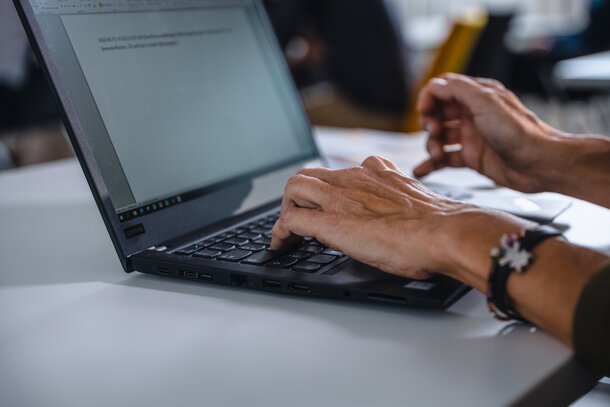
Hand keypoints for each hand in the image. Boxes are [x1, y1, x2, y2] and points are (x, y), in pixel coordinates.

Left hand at [270, 156, 526, 282]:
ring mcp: (339, 197)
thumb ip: (395, 193)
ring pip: (294, 188)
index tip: (320, 206)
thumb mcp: (411, 197)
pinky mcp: (330, 221)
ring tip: (288, 234)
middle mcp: (353, 177)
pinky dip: (281, 231)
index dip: (321, 190)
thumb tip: (394, 207)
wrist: (443, 232)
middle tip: (300, 219)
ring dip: (286, 209)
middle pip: (308, 174)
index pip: (335, 172)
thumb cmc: (437, 224)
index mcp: (373, 171)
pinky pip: (291, 218)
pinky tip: (282, 245)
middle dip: (297, 197)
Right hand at [414, 73, 557, 192]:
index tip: (424, 112)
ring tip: (437, 155)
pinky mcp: (471, 157)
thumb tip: (435, 85)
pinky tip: (421, 170)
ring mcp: (471, 137)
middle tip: (435, 133)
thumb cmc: (519, 133)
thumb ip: (458, 90)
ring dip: (431, 145)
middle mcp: (472, 114)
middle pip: (437, 113)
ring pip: (439, 137)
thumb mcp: (486, 103)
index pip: (442, 89)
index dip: (428, 99)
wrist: (539, 164)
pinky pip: (444, 159)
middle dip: (428, 123)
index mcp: (477, 96)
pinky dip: (431, 164)